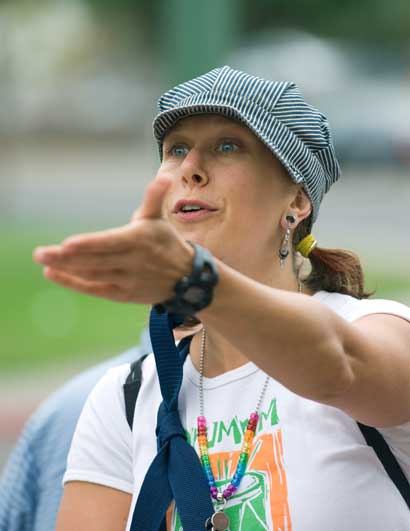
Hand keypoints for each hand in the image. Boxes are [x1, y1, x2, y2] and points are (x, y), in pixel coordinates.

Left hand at [32, 177, 193, 303]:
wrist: (187, 278)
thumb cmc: (166, 243)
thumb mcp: (158, 219)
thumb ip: (153, 198)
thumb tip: (164, 176)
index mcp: (139, 240)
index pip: (110, 243)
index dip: (89, 245)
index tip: (67, 244)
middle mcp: (133, 262)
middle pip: (95, 261)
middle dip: (66, 258)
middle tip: (39, 253)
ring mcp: (127, 280)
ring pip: (93, 275)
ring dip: (66, 269)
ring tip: (44, 261)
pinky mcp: (123, 294)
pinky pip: (95, 289)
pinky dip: (74, 283)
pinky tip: (53, 274)